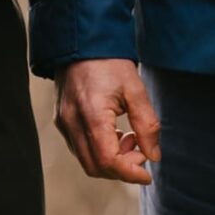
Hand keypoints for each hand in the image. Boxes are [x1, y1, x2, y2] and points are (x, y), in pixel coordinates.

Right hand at [53, 58, 160, 184]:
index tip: (148, 174)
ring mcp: (63, 123)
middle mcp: (72, 123)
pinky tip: (114, 133)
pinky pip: (79, 148)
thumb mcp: (135, 89)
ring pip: (86, 161)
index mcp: (92, 115)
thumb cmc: (110, 62)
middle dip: (121, 168)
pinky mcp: (61, 120)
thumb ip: (146, 125)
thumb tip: (153, 156)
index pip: (108, 160)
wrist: (82, 41)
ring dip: (111, 160)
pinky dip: (99, 150)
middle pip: (95, 167)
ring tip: (129, 137)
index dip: (130, 173)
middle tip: (141, 150)